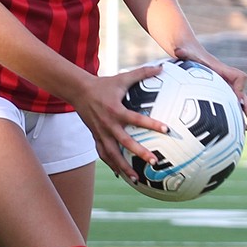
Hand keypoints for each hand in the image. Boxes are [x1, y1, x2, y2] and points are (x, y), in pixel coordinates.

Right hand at [72, 65, 168, 181]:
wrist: (79, 92)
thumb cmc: (104, 84)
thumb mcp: (122, 78)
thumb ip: (142, 73)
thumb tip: (162, 67)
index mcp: (116, 110)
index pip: (136, 118)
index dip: (151, 124)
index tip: (166, 129)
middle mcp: (108, 124)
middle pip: (125, 142)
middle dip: (139, 152)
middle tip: (154, 161)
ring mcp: (100, 133)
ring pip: (112, 154)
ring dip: (124, 167)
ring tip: (137, 179)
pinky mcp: (96, 138)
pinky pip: (103, 154)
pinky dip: (112, 165)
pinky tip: (121, 175)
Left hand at [173, 45, 246, 127]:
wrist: (187, 52)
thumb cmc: (188, 53)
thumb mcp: (186, 53)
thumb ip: (184, 53)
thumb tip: (178, 51)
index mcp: (221, 70)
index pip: (239, 78)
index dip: (240, 88)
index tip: (237, 99)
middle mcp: (226, 79)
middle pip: (241, 94)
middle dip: (246, 107)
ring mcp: (223, 87)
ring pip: (237, 102)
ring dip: (242, 115)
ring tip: (246, 130)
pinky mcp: (217, 93)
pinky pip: (227, 105)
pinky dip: (231, 116)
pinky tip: (232, 129)